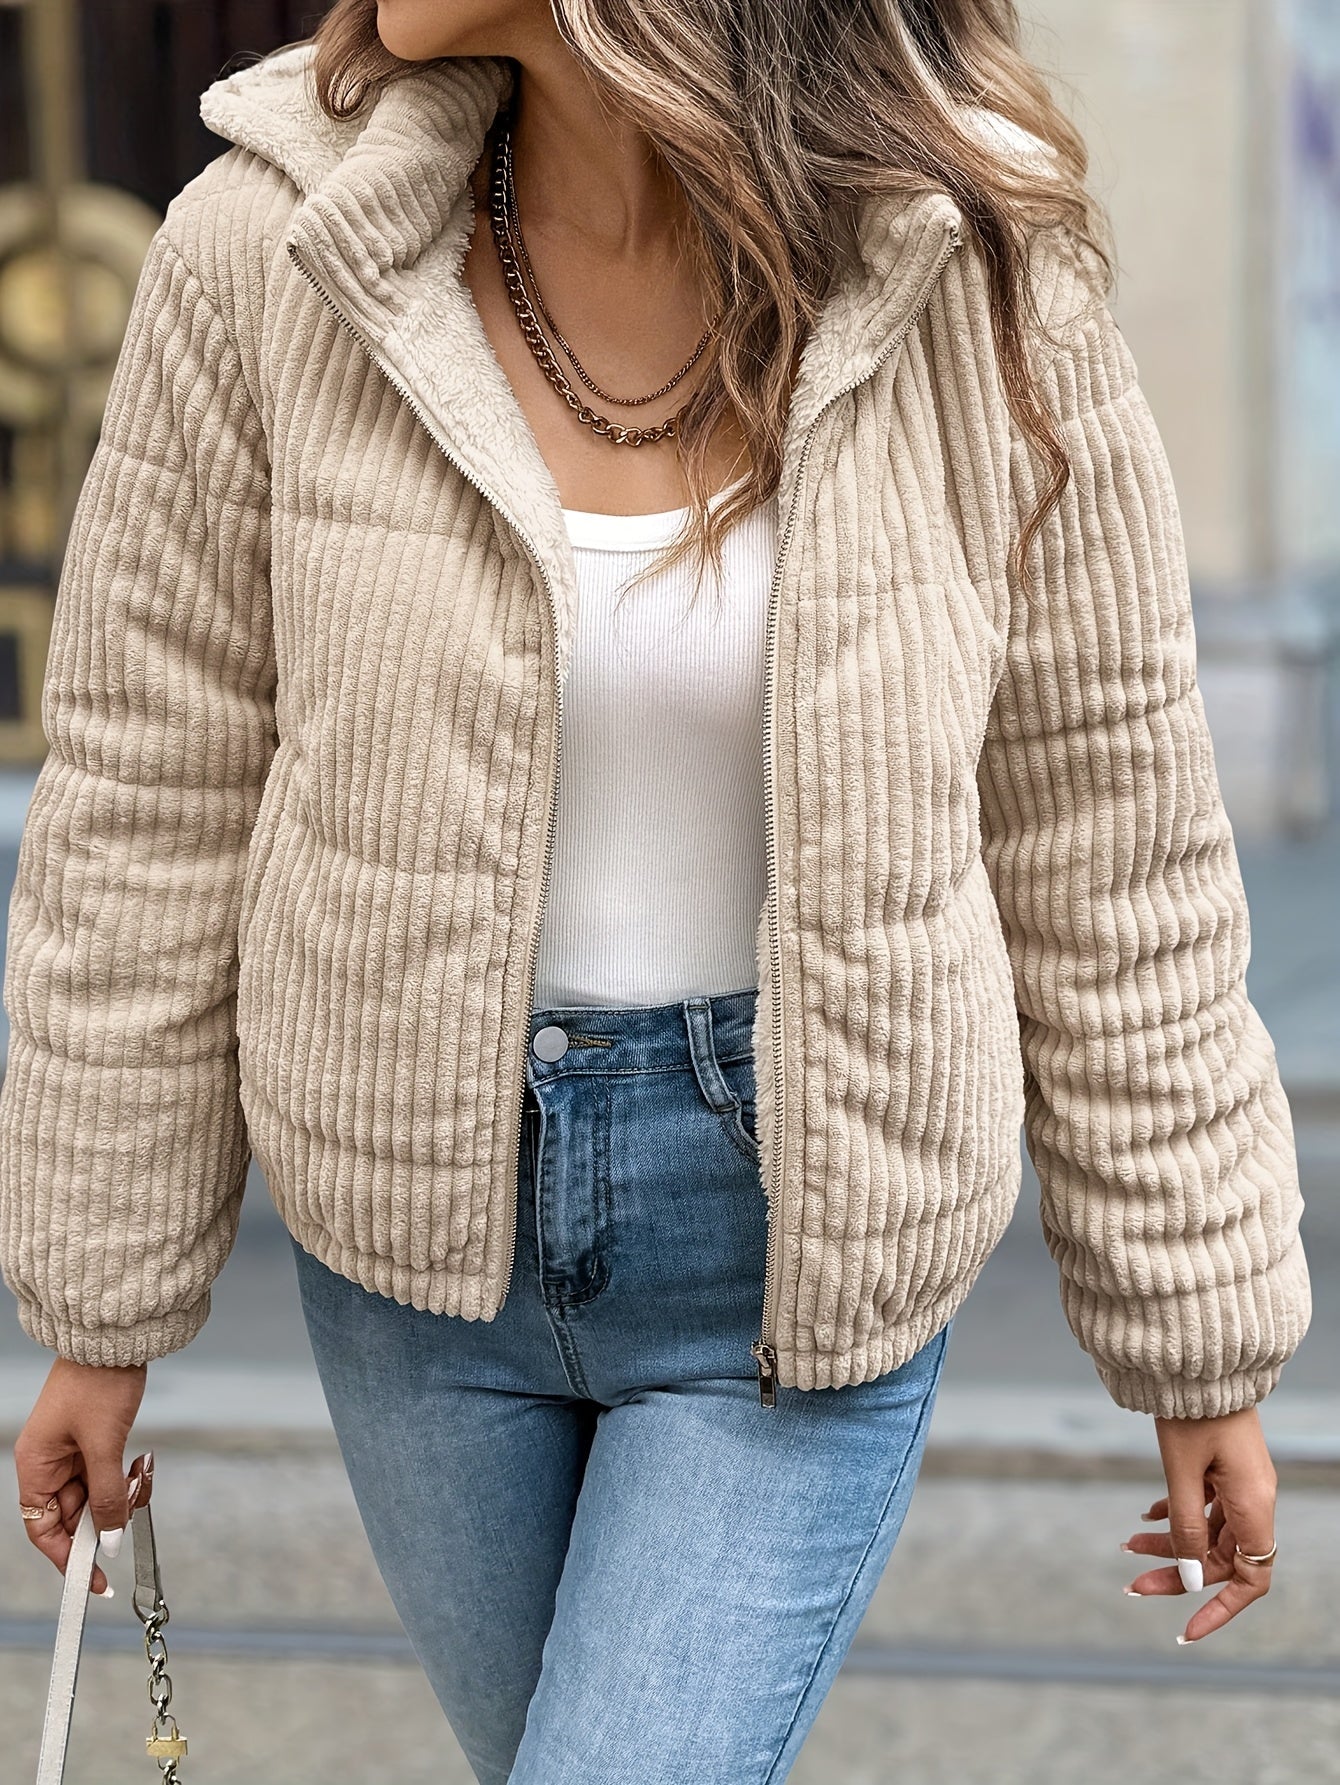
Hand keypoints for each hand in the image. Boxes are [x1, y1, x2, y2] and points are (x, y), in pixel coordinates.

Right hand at [14, 1357, 147, 1597]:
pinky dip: (125, 1478)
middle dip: (105, 1519)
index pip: (43, 1530)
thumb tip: (109, 1541)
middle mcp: (48, 1462)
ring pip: (96, 1496)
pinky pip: (107, 1475)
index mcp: (35, 1465)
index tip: (94, 1581)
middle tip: (132, 1511)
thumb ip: (106, 1496)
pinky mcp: (94, 1441)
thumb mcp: (104, 1445)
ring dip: (121, 1495)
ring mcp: (71, 1452)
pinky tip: (142, 1464)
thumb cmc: (99, 1382)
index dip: (67, 1559)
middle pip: (73, 1516)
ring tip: (140, 1473)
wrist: (117, 1338)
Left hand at [1121, 1406, 1277, 1642]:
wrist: (1198, 1357)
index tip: (1186, 1628)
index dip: (1221, 1608)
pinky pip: (1205, 1505)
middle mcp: (1253, 1498)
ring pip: (1208, 1531)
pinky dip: (1177, 1514)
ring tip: (1128, 1545)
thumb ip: (1185, 1525)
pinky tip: (1147, 1516)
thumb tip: (1186, 1578)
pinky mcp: (1224, 1465)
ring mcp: (1240, 1482)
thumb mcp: (1182, 1470)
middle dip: (1177, 1572)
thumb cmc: (1192, 1409)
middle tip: (1131, 1580)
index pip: (1250, 1578)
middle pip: (1220, 1557)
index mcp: (1254, 1504)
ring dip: (1172, 1543)